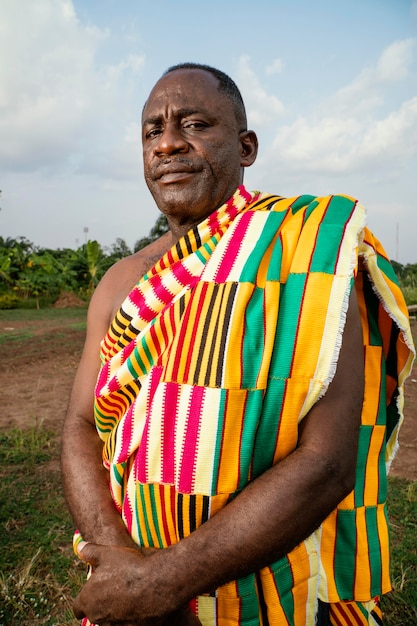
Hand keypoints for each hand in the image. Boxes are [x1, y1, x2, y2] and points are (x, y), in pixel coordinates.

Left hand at [73, 542, 201, 624]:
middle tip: (114, 591)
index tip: (92, 594)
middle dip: (102, 605)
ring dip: (116, 612)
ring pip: (110, 621)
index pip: (78, 608)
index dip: (84, 601)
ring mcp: (114, 625)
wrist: (157, 583)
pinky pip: (128, 624)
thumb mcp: (108, 553)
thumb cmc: (130, 567)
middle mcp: (98, 616)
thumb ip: (92, 552)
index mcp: (88, 599)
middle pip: (95, 614)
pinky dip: (131, 617)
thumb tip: (80, 547)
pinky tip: (140, 604)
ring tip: (129, 597)